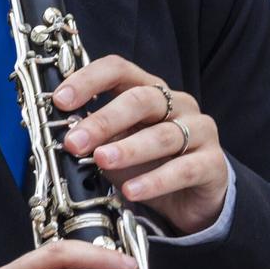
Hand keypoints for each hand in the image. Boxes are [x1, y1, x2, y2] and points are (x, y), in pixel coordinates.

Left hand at [55, 55, 226, 235]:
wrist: (192, 199)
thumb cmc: (150, 165)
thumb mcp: (117, 145)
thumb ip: (94, 136)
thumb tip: (57, 132)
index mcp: (149, 90)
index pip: (119, 69)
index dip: (88, 80)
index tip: (60, 101)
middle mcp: (177, 104)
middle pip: (141, 99)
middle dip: (104, 120)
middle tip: (74, 142)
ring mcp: (199, 131)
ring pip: (163, 135)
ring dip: (129, 149)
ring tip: (102, 162)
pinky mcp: (213, 163)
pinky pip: (184, 169)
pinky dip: (156, 180)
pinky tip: (133, 191)